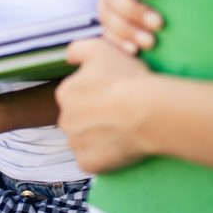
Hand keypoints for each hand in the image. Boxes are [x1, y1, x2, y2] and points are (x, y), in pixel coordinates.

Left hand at [56, 38, 154, 171]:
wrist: (148, 110)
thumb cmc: (126, 78)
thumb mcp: (100, 48)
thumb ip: (78, 49)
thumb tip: (68, 57)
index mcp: (65, 93)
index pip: (75, 94)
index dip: (95, 92)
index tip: (113, 92)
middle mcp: (65, 119)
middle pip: (78, 118)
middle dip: (93, 115)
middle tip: (119, 111)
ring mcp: (76, 143)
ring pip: (84, 139)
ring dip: (97, 136)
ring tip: (122, 128)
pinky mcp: (89, 163)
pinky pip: (92, 160)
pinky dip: (103, 155)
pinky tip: (119, 145)